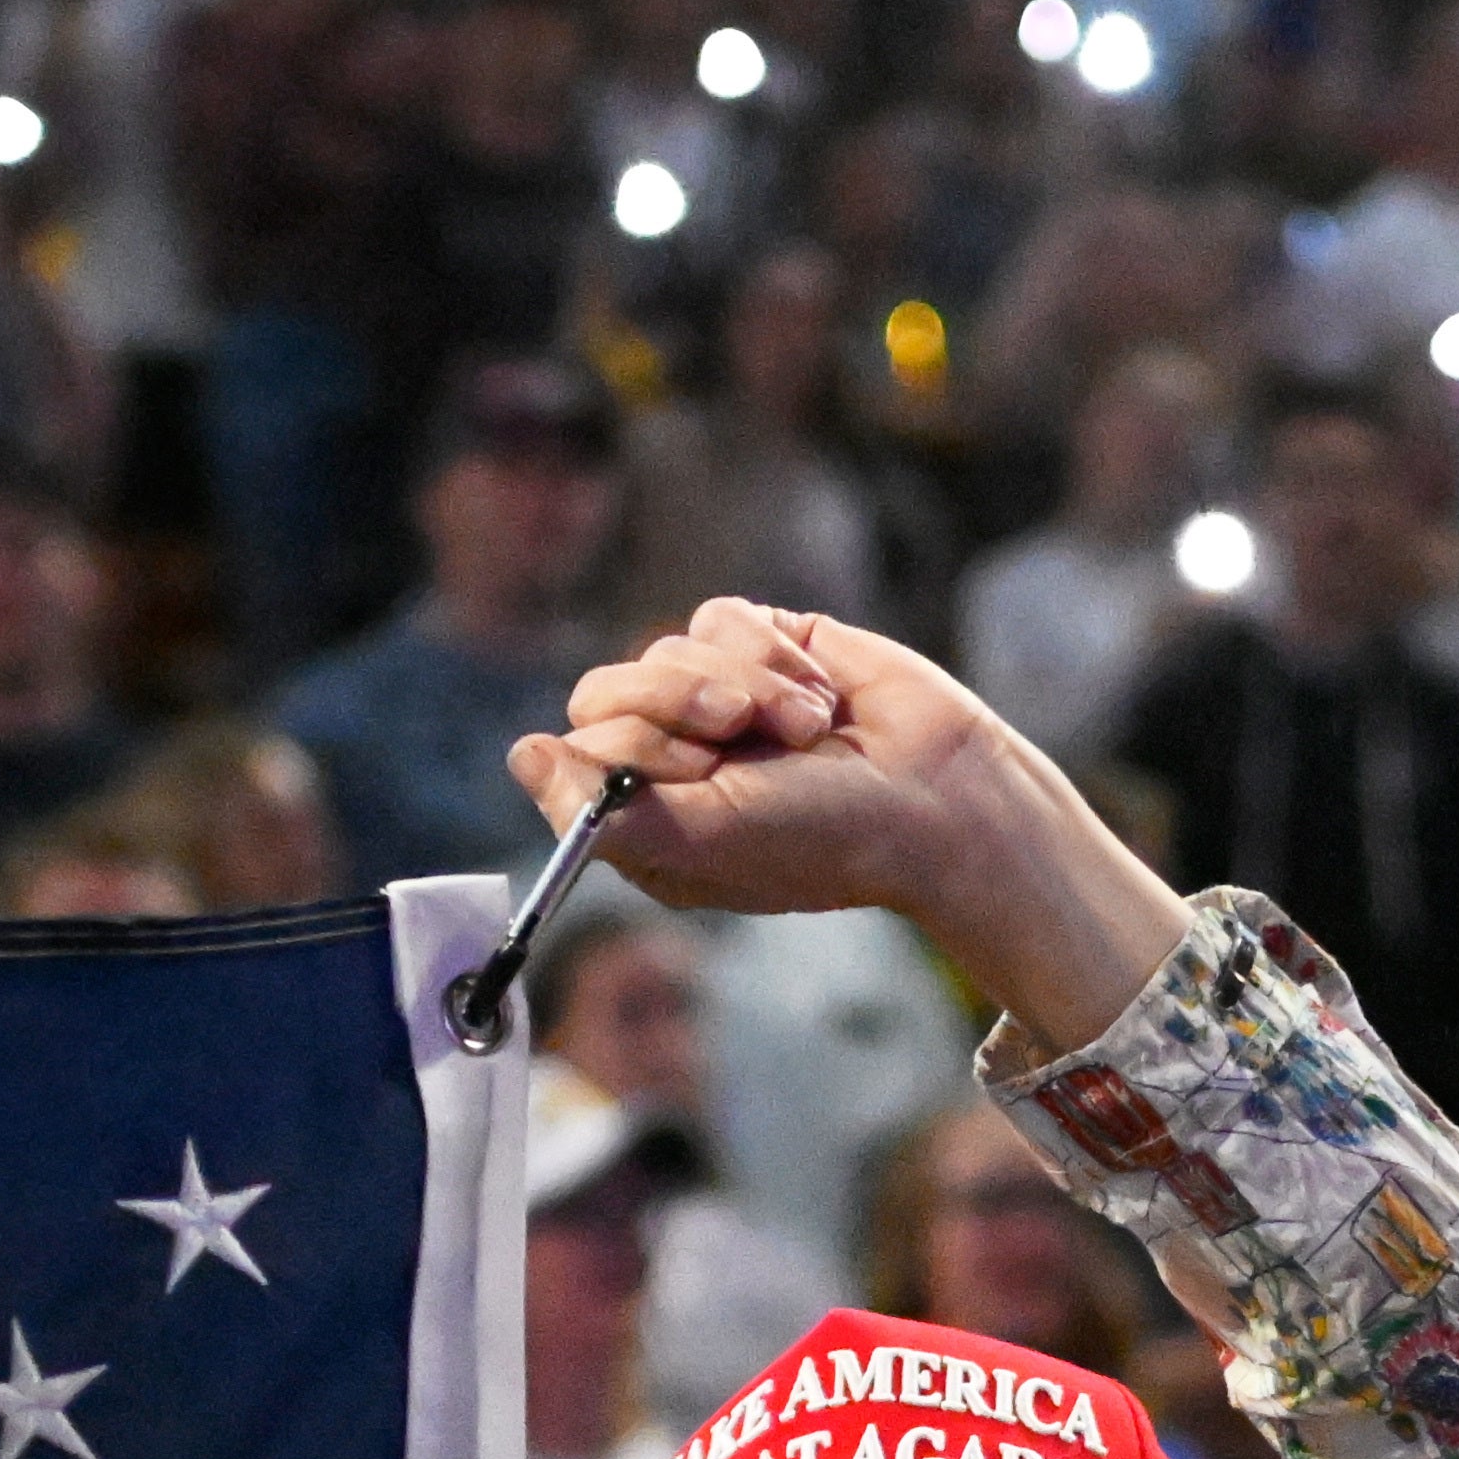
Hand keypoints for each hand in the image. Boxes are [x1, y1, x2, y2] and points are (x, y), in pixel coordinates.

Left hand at [510, 602, 1185, 1046]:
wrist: (937, 794)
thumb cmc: (827, 839)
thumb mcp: (705, 840)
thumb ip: (603, 809)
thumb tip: (521, 754)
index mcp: (645, 820)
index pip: (574, 754)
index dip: (628, 748)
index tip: (696, 769)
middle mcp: (670, 757)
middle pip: (604, 690)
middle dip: (681, 708)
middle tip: (741, 741)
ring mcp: (714, 698)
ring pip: (667, 649)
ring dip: (744, 687)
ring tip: (806, 733)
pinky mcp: (762, 645)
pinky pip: (723, 617)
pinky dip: (773, 655)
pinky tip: (821, 699)